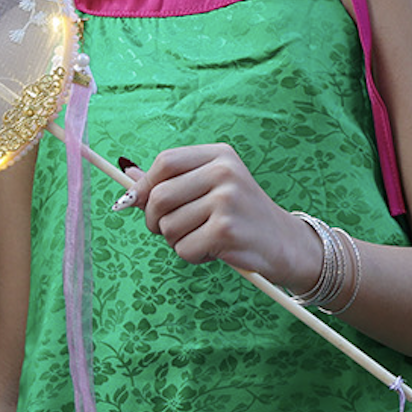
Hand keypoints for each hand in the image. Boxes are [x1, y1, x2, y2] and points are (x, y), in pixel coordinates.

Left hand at [122, 143, 321, 287]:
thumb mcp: (210, 188)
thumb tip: (126, 177)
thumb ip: (170, 183)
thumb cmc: (240, 216)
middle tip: (168, 230)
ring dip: (177, 241)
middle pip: (159, 196)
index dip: (145, 185)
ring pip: (169, 226)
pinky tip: (214, 250)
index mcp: (219, 155)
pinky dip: (192, 255)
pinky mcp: (226, 230)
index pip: (164, 162)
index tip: (140, 202)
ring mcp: (226, 200)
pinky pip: (184, 248)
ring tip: (203, 237)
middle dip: (154, 220)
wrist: (285, 243)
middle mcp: (223, 172)